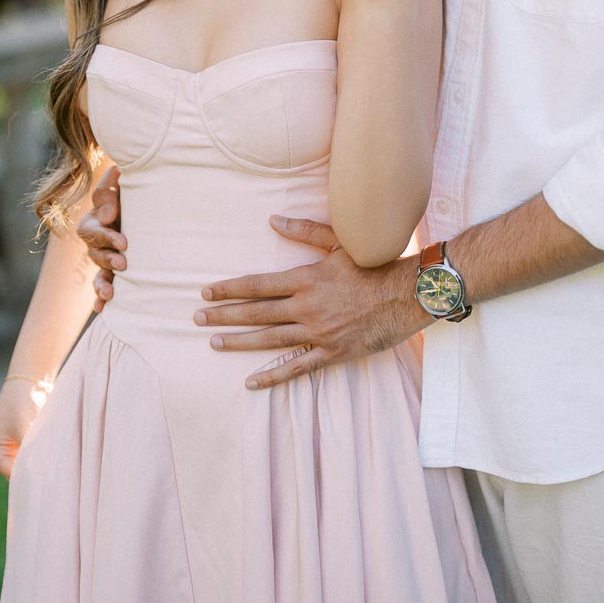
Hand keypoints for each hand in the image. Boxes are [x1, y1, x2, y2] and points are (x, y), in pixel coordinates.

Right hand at [0, 378, 50, 478]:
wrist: (34, 375)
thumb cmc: (24, 399)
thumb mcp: (26, 428)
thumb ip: (30, 452)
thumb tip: (40, 472)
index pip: (13, 476)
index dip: (30, 480)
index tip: (49, 484)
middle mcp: (1, 451)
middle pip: (20, 472)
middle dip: (36, 473)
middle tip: (56, 480)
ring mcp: (13, 444)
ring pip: (30, 463)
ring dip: (42, 463)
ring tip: (58, 468)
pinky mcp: (26, 437)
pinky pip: (36, 453)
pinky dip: (45, 455)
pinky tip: (58, 456)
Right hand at [75, 165, 126, 311]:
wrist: (150, 205)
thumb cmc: (133, 191)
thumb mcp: (120, 184)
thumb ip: (109, 191)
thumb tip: (107, 215)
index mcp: (95, 219)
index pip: (92, 230)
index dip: (106, 237)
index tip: (124, 243)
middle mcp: (97, 241)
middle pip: (94, 252)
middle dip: (108, 259)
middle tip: (124, 263)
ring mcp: (105, 257)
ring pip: (98, 272)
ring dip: (102, 283)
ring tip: (111, 292)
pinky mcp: (114, 271)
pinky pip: (103, 286)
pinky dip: (100, 298)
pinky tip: (102, 309)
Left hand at [193, 216, 428, 388]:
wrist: (408, 294)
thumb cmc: (374, 264)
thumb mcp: (339, 241)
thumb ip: (304, 232)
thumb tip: (273, 220)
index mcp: (306, 279)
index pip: (257, 285)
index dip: (229, 288)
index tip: (205, 291)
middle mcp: (306, 307)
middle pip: (256, 313)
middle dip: (223, 315)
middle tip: (196, 318)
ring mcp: (318, 333)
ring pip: (269, 340)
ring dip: (239, 342)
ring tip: (213, 343)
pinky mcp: (332, 353)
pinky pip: (296, 368)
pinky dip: (272, 377)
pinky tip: (250, 382)